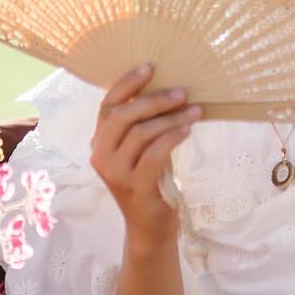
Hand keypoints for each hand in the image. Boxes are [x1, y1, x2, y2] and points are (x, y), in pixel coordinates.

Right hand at [90, 64, 200, 246]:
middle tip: (182, 92)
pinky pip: (153, 154)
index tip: (151, 67)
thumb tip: (167, 88)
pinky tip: (188, 130)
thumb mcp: (141, 150)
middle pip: (122, 116)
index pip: (107, 106)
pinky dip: (172, 138)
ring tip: (195, 111)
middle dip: (153, 100)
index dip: (127, 84)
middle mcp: (100, 156)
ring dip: (171, 118)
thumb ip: (142, 125)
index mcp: (100, 142)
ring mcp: (115, 173)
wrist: (149, 226)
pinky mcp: (134, 187)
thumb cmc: (150, 181)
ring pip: (140, 134)